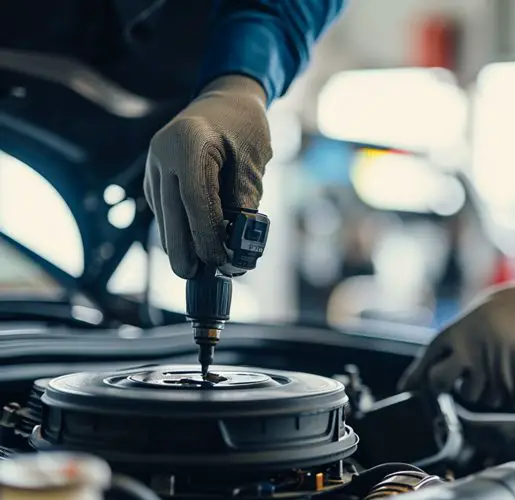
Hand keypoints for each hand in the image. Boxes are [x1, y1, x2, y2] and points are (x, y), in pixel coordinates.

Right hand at [144, 75, 271, 277]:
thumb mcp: (254, 160)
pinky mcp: (155, 177)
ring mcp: (155, 165)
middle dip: (183, 249)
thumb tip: (241, 243)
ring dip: (180, 243)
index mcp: (189, 143)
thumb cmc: (244, 129)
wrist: (224, 101)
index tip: (219, 260)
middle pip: (170, 211)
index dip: (205, 233)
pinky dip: (178, 230)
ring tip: (200, 269)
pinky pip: (164, 210)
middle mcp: (163, 153)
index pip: (195, 198)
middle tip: (194, 278)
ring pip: (164, 215)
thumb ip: (246, 198)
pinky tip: (193, 247)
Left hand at [398, 279, 514, 408]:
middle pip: (458, 392)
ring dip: (490, 388)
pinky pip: (512, 398)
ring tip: (504, 361)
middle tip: (472, 373)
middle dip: (461, 387)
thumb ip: (453, 343)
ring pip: (486, 399)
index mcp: (459, 334)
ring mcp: (501, 373)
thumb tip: (420, 378)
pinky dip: (514, 388)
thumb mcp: (476, 315)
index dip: (422, 382)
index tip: (417, 389)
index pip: (429, 370)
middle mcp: (475, 356)